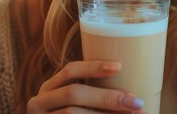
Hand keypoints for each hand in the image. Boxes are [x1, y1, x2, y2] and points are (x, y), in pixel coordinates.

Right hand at [27, 60, 144, 112]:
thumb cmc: (73, 113)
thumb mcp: (73, 100)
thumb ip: (92, 92)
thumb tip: (132, 90)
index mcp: (48, 89)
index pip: (70, 71)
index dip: (93, 67)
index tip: (119, 67)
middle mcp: (40, 104)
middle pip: (74, 94)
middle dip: (107, 98)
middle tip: (136, 102)